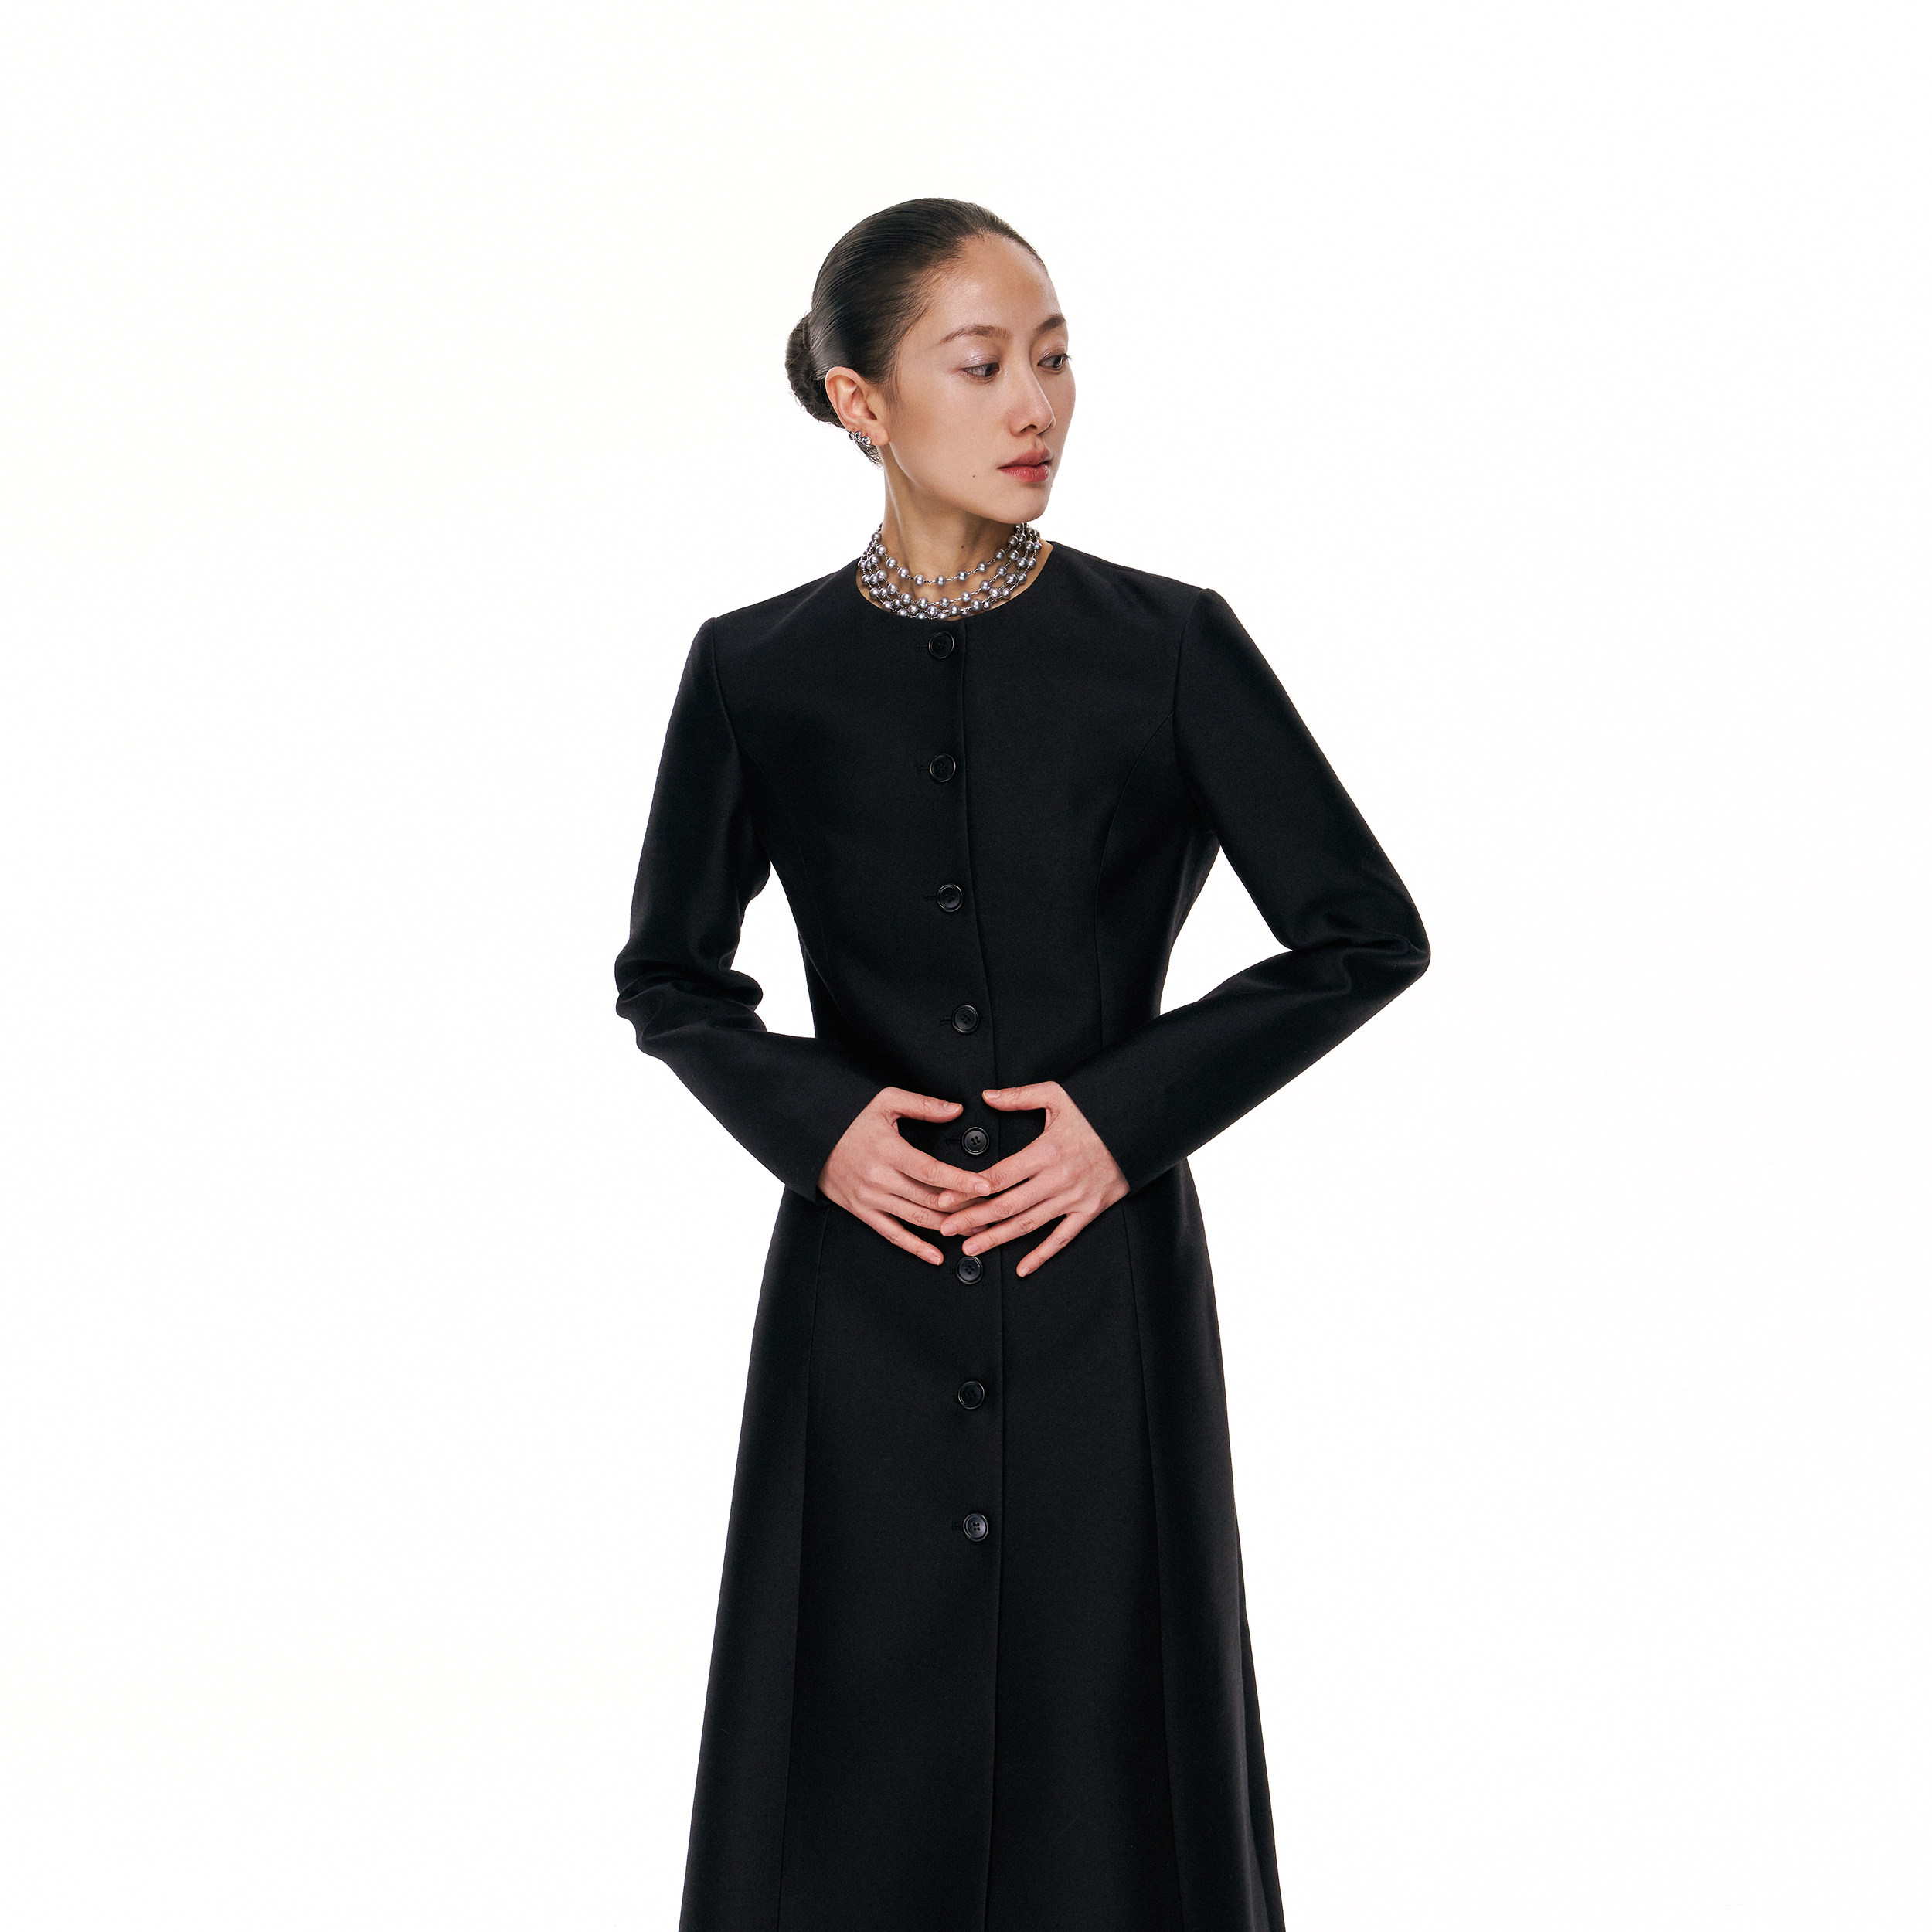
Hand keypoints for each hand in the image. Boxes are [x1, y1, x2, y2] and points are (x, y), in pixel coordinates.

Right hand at [818, 1087, 993, 1263]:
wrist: (811, 1137)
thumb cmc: (849, 1118)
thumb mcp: (885, 1101)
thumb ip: (923, 1105)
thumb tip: (955, 1110)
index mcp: (889, 1151)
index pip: (932, 1170)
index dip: (961, 1180)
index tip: (986, 1186)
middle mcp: (880, 1178)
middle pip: (929, 1199)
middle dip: (964, 1208)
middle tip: (991, 1211)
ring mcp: (870, 1198)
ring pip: (916, 1219)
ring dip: (948, 1229)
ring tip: (975, 1231)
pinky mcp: (862, 1211)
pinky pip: (892, 1234)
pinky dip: (915, 1248)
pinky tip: (935, 1255)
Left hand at [937, 1081, 1128, 1277]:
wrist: (1140, 1126)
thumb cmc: (1098, 1111)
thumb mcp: (1058, 1095)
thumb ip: (1019, 1096)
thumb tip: (988, 1096)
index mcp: (1045, 1150)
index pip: (998, 1176)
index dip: (967, 1190)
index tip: (944, 1199)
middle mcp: (1057, 1178)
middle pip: (1007, 1205)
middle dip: (972, 1219)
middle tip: (947, 1230)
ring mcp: (1074, 1197)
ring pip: (1029, 1224)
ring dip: (997, 1238)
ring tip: (971, 1248)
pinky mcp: (1090, 1209)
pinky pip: (1063, 1238)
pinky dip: (1042, 1255)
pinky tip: (1023, 1267)